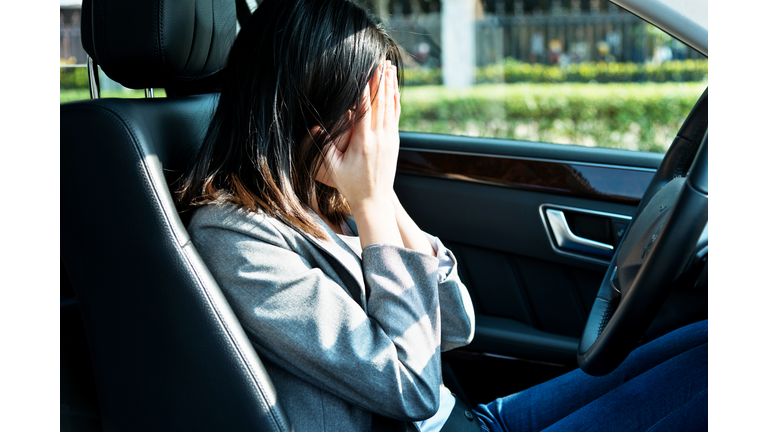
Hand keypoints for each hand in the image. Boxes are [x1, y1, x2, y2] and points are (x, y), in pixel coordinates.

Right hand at [321, 60, 400, 211]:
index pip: (364, 110)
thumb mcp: (331, 167)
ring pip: (391, 107)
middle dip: (380, 81)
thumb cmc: (350, 184)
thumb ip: (324, 146)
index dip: (364, 89)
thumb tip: (316, 127)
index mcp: (363, 142)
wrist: (374, 200)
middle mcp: (379, 138)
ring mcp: (389, 139)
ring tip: (389, 68)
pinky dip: (395, 100)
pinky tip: (394, 89)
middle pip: (381, 103)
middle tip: (380, 62)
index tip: (365, 72)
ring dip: (390, 86)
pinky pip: (395, 116)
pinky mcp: (395, 142)